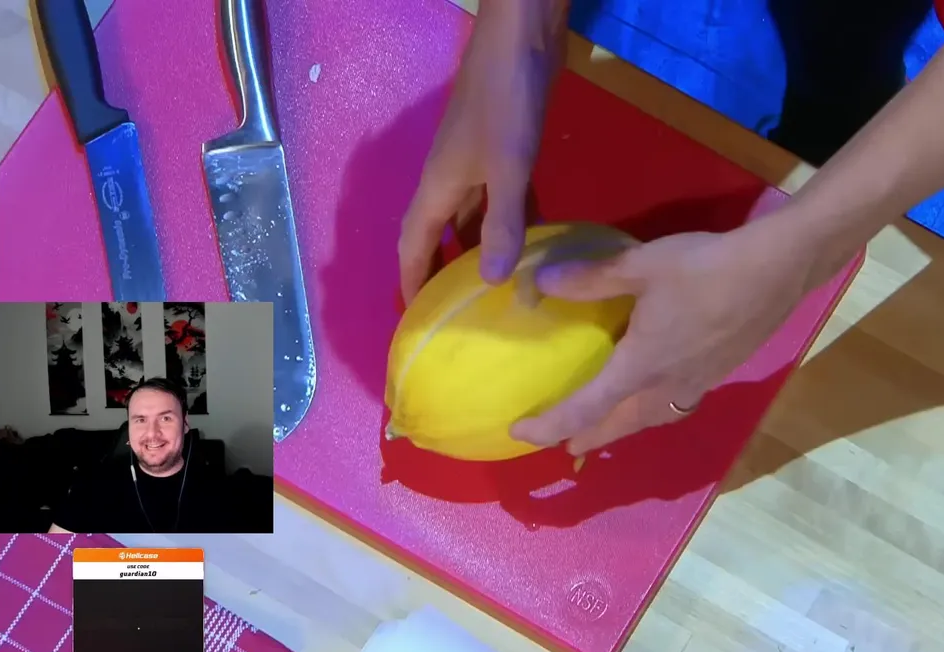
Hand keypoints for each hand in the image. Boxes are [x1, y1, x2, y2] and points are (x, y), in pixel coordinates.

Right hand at [397, 5, 562, 299]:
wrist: (522, 39)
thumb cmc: (506, 101)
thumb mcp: (508, 167)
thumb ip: (501, 225)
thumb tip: (489, 282)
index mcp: (438, 186)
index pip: (413, 246)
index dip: (411, 282)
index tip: (417, 320)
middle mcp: (450, 180)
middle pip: (439, 237)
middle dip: (443, 274)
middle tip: (459, 315)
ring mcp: (477, 164)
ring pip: (472, 221)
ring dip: (480, 252)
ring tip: (496, 292)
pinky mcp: (505, 152)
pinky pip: (501, 201)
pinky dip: (510, 225)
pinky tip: (532, 247)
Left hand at [510, 223, 817, 454]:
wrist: (778, 269)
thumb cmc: (706, 267)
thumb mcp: (641, 265)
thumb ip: (591, 277)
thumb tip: (542, 282)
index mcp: (641, 366)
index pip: (586, 408)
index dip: (550, 425)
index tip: (522, 432)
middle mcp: (667, 385)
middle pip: (620, 427)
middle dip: (589, 438)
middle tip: (565, 445)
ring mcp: (697, 382)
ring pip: (651, 420)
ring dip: (623, 429)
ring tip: (607, 426)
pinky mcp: (719, 372)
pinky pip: (675, 404)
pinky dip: (653, 410)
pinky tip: (658, 391)